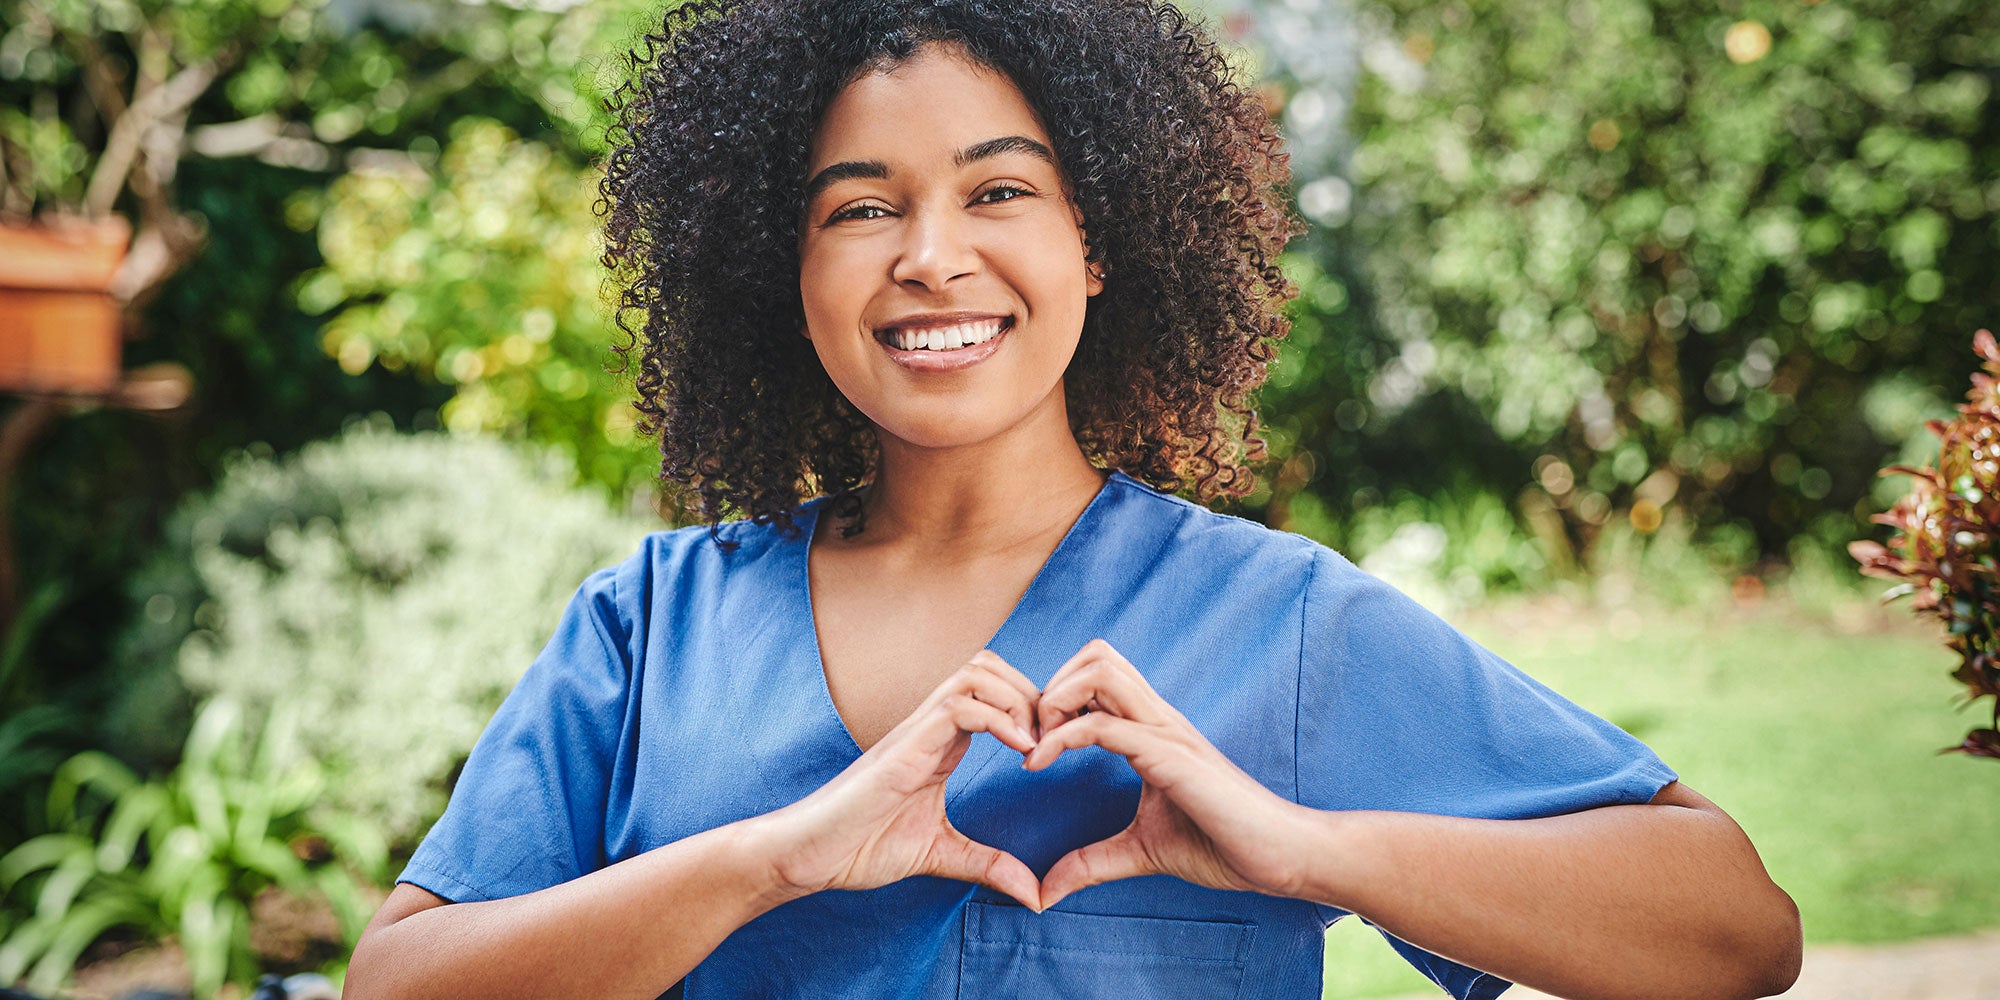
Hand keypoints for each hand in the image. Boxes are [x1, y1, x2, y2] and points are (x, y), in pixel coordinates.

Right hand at [757, 651, 1044, 909]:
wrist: (808, 854)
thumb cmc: (860, 846)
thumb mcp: (940, 854)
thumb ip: (987, 865)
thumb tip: (1035, 896)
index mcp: (941, 742)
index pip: (994, 691)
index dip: (1032, 708)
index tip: (1057, 749)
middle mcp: (930, 726)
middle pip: (990, 666)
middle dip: (1032, 692)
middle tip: (1055, 740)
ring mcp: (917, 731)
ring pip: (976, 673)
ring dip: (1018, 699)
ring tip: (1038, 744)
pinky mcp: (905, 747)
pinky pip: (959, 707)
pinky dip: (999, 720)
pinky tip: (1022, 753)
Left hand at [1026, 639, 1311, 909]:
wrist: (1281, 856)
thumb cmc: (1224, 845)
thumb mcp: (1142, 851)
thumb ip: (1093, 862)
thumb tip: (1046, 891)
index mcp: (1152, 729)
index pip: (1098, 675)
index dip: (1056, 697)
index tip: (1031, 745)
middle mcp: (1158, 719)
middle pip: (1097, 655)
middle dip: (1051, 685)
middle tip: (1031, 737)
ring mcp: (1167, 732)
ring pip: (1101, 672)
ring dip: (1055, 700)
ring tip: (1037, 747)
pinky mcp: (1171, 757)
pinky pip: (1105, 726)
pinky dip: (1063, 737)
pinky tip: (1039, 766)